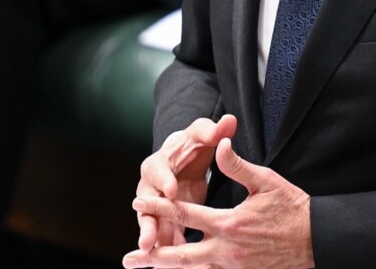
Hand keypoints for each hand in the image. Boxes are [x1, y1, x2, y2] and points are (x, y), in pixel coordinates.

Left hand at [124, 138, 313, 268]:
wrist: (317, 239)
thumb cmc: (292, 208)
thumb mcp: (266, 181)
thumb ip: (238, 166)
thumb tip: (220, 145)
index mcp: (229, 223)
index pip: (185, 213)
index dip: (159, 206)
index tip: (138, 200)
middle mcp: (226, 249)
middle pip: (181, 255)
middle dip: (153, 255)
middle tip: (130, 257)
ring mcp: (233, 266)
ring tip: (146, 267)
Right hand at [136, 115, 238, 251]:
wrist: (185, 157)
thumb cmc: (193, 144)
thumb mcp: (202, 134)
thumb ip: (214, 130)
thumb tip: (229, 120)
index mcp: (159, 163)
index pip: (158, 170)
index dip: (164, 180)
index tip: (172, 190)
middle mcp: (152, 186)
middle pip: (146, 205)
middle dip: (148, 223)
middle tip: (149, 239)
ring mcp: (156, 205)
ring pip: (152, 225)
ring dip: (153, 242)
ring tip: (153, 259)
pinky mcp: (165, 219)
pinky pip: (164, 236)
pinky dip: (165, 250)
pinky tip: (168, 265)